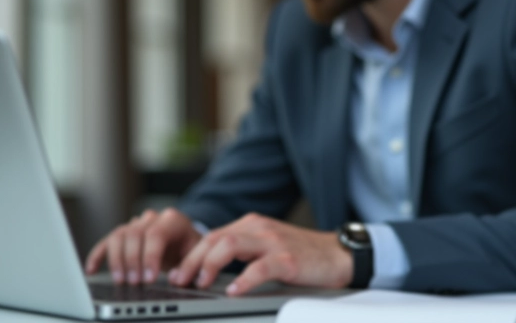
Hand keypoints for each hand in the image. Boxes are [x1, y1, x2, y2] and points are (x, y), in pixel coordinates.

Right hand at [85, 207, 201, 284]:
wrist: (185, 241)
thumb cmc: (191, 249)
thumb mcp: (197, 256)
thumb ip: (189, 265)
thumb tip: (174, 278)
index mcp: (173, 220)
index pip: (156, 234)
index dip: (150, 257)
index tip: (149, 278)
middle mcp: (152, 218)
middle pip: (135, 234)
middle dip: (132, 260)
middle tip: (134, 282)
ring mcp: (136, 224)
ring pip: (119, 235)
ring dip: (117, 260)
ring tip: (121, 281)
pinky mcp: (124, 233)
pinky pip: (107, 241)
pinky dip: (98, 255)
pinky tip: (91, 270)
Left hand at [169, 213, 352, 295]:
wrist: (338, 255)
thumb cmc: (301, 255)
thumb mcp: (266, 247)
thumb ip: (241, 252)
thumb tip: (208, 270)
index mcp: (251, 225)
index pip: (211, 236)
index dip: (190, 255)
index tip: (177, 274)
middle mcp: (259, 228)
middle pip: (215, 238)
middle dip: (192, 260)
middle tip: (180, 281)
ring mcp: (273, 242)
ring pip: (230, 244)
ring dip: (209, 264)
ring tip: (201, 283)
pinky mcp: (288, 258)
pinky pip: (260, 267)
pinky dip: (243, 279)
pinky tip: (234, 291)